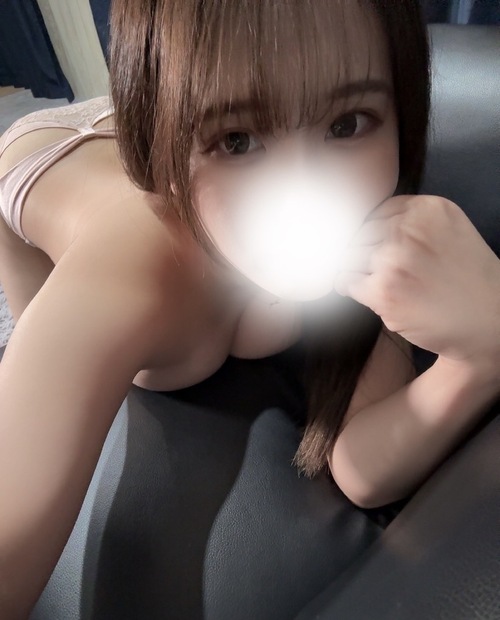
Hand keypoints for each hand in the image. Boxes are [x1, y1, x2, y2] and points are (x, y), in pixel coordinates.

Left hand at [334, 194, 499, 367]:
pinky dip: (350, 288)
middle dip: (364, 252)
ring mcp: (395, 260)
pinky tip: (368, 294)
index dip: (376, 234)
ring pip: (349, 257)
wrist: (488, 320)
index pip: (376, 213)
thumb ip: (410, 220)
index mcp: (427, 209)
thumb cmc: (464, 278)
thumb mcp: (448, 229)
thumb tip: (356, 223)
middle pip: (359, 234)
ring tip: (381, 283)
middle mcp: (410, 230)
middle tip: (385, 272)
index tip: (383, 249)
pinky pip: (345, 281)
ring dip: (357, 271)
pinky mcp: (384, 291)